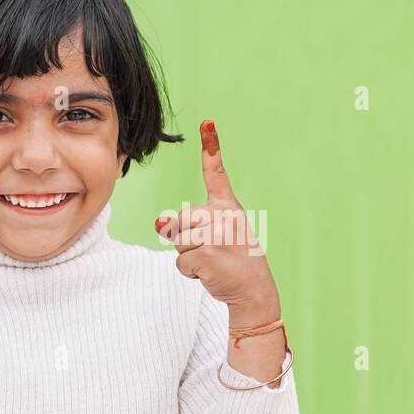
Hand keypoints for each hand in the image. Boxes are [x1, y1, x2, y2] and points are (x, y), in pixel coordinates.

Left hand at [155, 119, 279, 325]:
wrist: (254, 291)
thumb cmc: (233, 260)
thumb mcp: (214, 236)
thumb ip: (187, 226)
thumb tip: (159, 222)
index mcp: (228, 206)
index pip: (216, 172)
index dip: (211, 146)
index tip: (207, 122)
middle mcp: (224, 215)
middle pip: (181, 218)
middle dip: (186, 238)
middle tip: (212, 250)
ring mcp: (217, 234)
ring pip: (178, 240)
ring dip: (188, 256)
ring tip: (212, 261)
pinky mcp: (208, 254)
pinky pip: (181, 261)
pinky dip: (191, 272)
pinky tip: (210, 273)